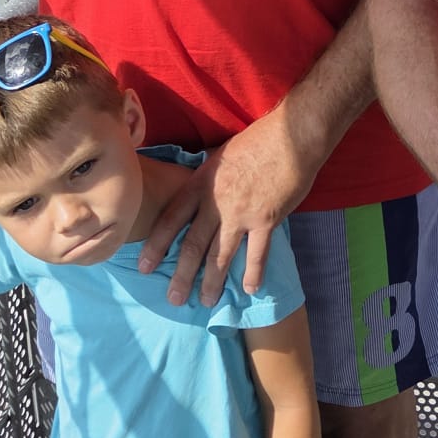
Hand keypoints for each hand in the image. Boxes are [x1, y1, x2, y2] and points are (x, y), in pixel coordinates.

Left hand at [140, 107, 318, 305]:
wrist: (293, 136)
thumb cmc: (259, 139)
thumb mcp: (221, 154)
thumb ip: (208, 177)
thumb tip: (198, 188)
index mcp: (202, 183)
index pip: (172, 218)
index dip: (157, 244)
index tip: (145, 267)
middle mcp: (217, 201)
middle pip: (193, 244)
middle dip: (181, 274)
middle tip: (173, 298)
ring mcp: (242, 213)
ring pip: (221, 254)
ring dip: (212, 281)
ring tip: (206, 301)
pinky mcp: (267, 219)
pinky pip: (258, 252)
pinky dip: (253, 272)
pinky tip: (250, 289)